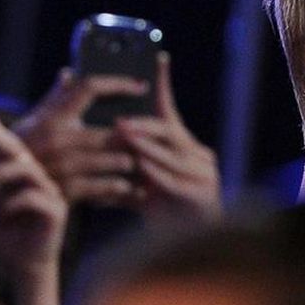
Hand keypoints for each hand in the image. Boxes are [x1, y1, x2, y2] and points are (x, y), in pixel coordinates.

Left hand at [0, 100, 67, 278]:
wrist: (24, 267)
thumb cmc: (0, 238)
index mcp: (10, 171)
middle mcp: (30, 175)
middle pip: (14, 144)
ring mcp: (45, 190)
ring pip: (25, 168)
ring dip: (0, 175)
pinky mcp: (55, 209)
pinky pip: (35, 197)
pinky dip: (14, 203)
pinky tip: (2, 214)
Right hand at [13, 69, 148, 207]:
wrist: (2, 195)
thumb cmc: (23, 152)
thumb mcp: (33, 123)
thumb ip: (54, 99)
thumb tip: (68, 73)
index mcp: (52, 116)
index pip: (89, 87)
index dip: (117, 83)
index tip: (141, 86)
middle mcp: (58, 138)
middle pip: (113, 130)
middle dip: (135, 135)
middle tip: (155, 134)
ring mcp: (63, 165)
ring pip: (115, 159)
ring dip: (133, 162)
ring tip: (147, 162)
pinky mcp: (67, 191)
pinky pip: (106, 187)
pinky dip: (122, 188)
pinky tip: (133, 189)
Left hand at [115, 52, 221, 223]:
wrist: (189, 246)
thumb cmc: (163, 211)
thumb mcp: (142, 180)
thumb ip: (127, 158)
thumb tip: (100, 135)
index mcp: (183, 147)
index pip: (170, 111)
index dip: (163, 85)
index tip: (158, 58)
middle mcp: (198, 156)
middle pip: (169, 132)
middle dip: (143, 126)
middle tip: (120, 123)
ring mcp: (203, 176)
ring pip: (170, 156)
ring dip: (146, 150)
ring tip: (125, 144)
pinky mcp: (203, 197)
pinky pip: (175, 182)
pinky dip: (156, 176)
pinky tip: (139, 173)